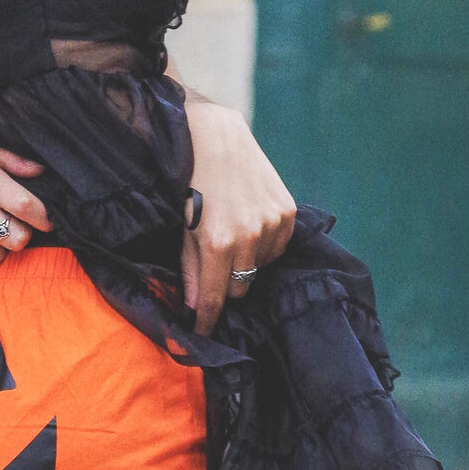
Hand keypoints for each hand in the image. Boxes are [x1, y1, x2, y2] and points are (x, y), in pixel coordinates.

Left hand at [181, 97, 295, 333]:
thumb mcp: (181, 228)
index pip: (216, 298)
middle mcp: (249, 237)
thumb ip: (190, 269)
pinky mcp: (286, 213)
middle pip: (240, 289)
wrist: (215, 138)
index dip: (208, 318)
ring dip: (246, 264)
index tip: (203, 331)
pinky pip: (276, 249)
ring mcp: (272, 225)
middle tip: (213, 266)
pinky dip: (263, 247)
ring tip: (231, 236)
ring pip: (260, 270)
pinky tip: (249, 226)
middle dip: (225, 285)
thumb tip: (195, 306)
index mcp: (218, 243)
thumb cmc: (190, 183)